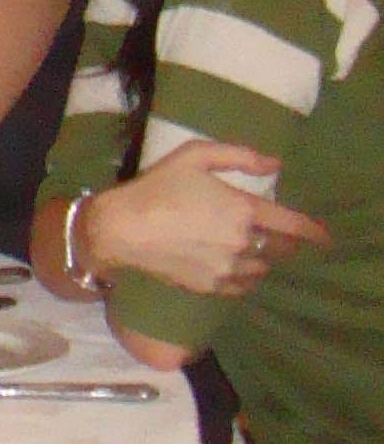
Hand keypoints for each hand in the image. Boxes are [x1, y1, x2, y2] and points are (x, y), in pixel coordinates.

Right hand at [87, 139, 329, 297]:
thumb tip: (274, 164)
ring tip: (248, 251)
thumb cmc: (156, 188)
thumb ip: (239, 156)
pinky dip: (245, 278)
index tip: (323, 236)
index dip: (313, 231)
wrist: (120, 230)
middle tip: (276, 236)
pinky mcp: (211, 286)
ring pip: (262, 269)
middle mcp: (243, 243)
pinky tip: (233, 268)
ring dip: (262, 259)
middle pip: (281, 249)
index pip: (294, 225)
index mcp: (244, 210)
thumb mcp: (194, 156)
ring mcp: (228, 268)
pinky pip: (242, 287)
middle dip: (284, 243)